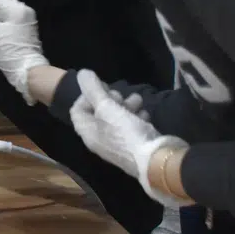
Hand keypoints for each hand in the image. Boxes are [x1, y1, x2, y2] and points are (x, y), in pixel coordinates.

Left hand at [69, 70, 187, 204]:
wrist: (157, 160)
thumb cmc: (126, 133)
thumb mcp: (107, 108)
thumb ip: (93, 89)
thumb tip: (82, 73)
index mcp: (88, 132)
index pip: (78, 110)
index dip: (86, 96)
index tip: (101, 89)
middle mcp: (100, 139)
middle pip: (99, 112)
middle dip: (110, 99)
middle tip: (120, 96)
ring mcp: (118, 143)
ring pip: (118, 118)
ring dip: (126, 105)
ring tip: (138, 100)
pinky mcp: (135, 144)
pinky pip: (132, 127)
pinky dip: (137, 117)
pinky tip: (145, 114)